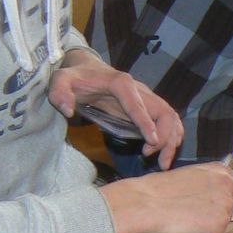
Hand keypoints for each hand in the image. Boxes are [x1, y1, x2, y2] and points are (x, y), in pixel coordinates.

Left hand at [48, 50, 184, 168]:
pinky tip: (162, 154)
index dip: (147, 123)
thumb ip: (59, 92)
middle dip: (165, 136)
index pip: (138, 104)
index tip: (151, 143)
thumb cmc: (75, 77)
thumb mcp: (60, 80)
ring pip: (170, 117)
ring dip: (172, 139)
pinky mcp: (146, 108)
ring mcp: (145, 98)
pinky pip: (166, 120)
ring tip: (162, 163)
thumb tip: (68, 110)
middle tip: (154, 158)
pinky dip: (170, 136)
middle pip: (164, 111)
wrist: (86, 69)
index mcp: (121, 83)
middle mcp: (139, 89)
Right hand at [101, 163, 232, 232]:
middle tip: (202, 221)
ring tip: (184, 219)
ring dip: (206, 228)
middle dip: (221, 219)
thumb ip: (208, 186)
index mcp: (219, 171)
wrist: (146, 202)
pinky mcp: (219, 225)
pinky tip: (185, 228)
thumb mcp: (189, 178)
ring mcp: (225, 206)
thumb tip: (214, 201)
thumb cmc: (159, 191)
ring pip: (221, 226)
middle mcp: (227, 186)